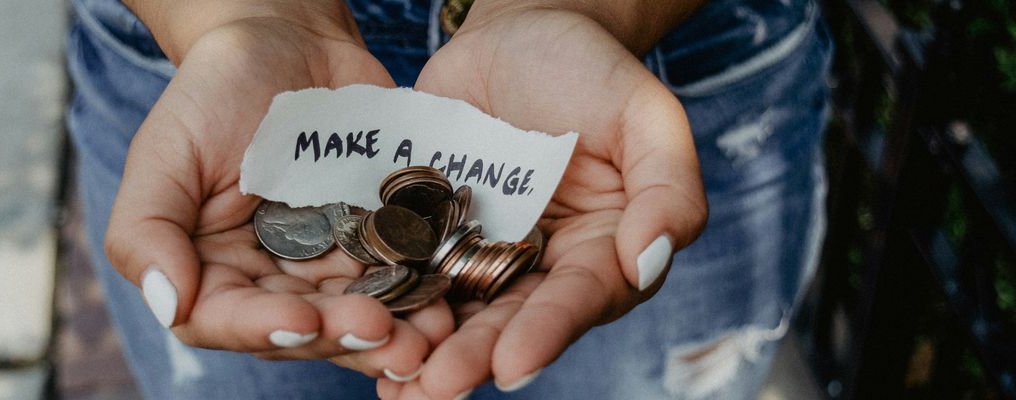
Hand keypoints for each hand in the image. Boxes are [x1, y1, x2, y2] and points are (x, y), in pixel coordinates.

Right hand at [104, 8, 453, 380]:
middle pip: (304, 329)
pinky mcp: (378, 240)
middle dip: (344, 336)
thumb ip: (146, 231)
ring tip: (429, 335)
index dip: (265, 329)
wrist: (287, 40)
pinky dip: (425, 292)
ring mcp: (329, 264)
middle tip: (386, 333)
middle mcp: (271, 280)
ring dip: (396, 331)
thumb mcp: (165, 152)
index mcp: (211, 270)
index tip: (305, 321)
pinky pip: (403, 275)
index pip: (227, 320)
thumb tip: (168, 304)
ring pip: (359, 314)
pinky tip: (450, 299)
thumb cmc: (214, 92)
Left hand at [379, 8, 707, 398]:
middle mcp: (540, 265)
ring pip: (455, 309)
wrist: (520, 31)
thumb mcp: (645, 115)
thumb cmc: (593, 70)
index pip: (577, 299)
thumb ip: (667, 190)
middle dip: (473, 356)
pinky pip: (407, 268)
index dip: (546, 332)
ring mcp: (481, 250)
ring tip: (394, 384)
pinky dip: (386, 300)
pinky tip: (356, 328)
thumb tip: (646, 263)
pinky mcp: (430, 229)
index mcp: (601, 251)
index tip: (512, 364)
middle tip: (436, 387)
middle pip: (509, 320)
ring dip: (425, 349)